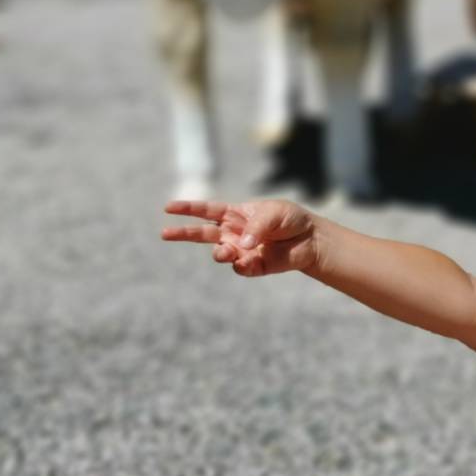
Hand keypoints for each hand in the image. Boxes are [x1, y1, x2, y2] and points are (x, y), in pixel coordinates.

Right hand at [161, 199, 318, 276]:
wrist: (311, 240)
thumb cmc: (291, 220)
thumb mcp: (274, 213)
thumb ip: (256, 227)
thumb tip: (240, 246)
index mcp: (236, 214)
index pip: (207, 210)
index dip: (188, 208)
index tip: (168, 207)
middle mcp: (234, 233)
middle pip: (202, 233)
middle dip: (182, 233)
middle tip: (164, 233)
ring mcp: (241, 250)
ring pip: (219, 253)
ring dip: (219, 252)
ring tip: (227, 252)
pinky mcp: (253, 266)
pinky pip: (239, 268)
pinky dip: (240, 265)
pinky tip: (246, 261)